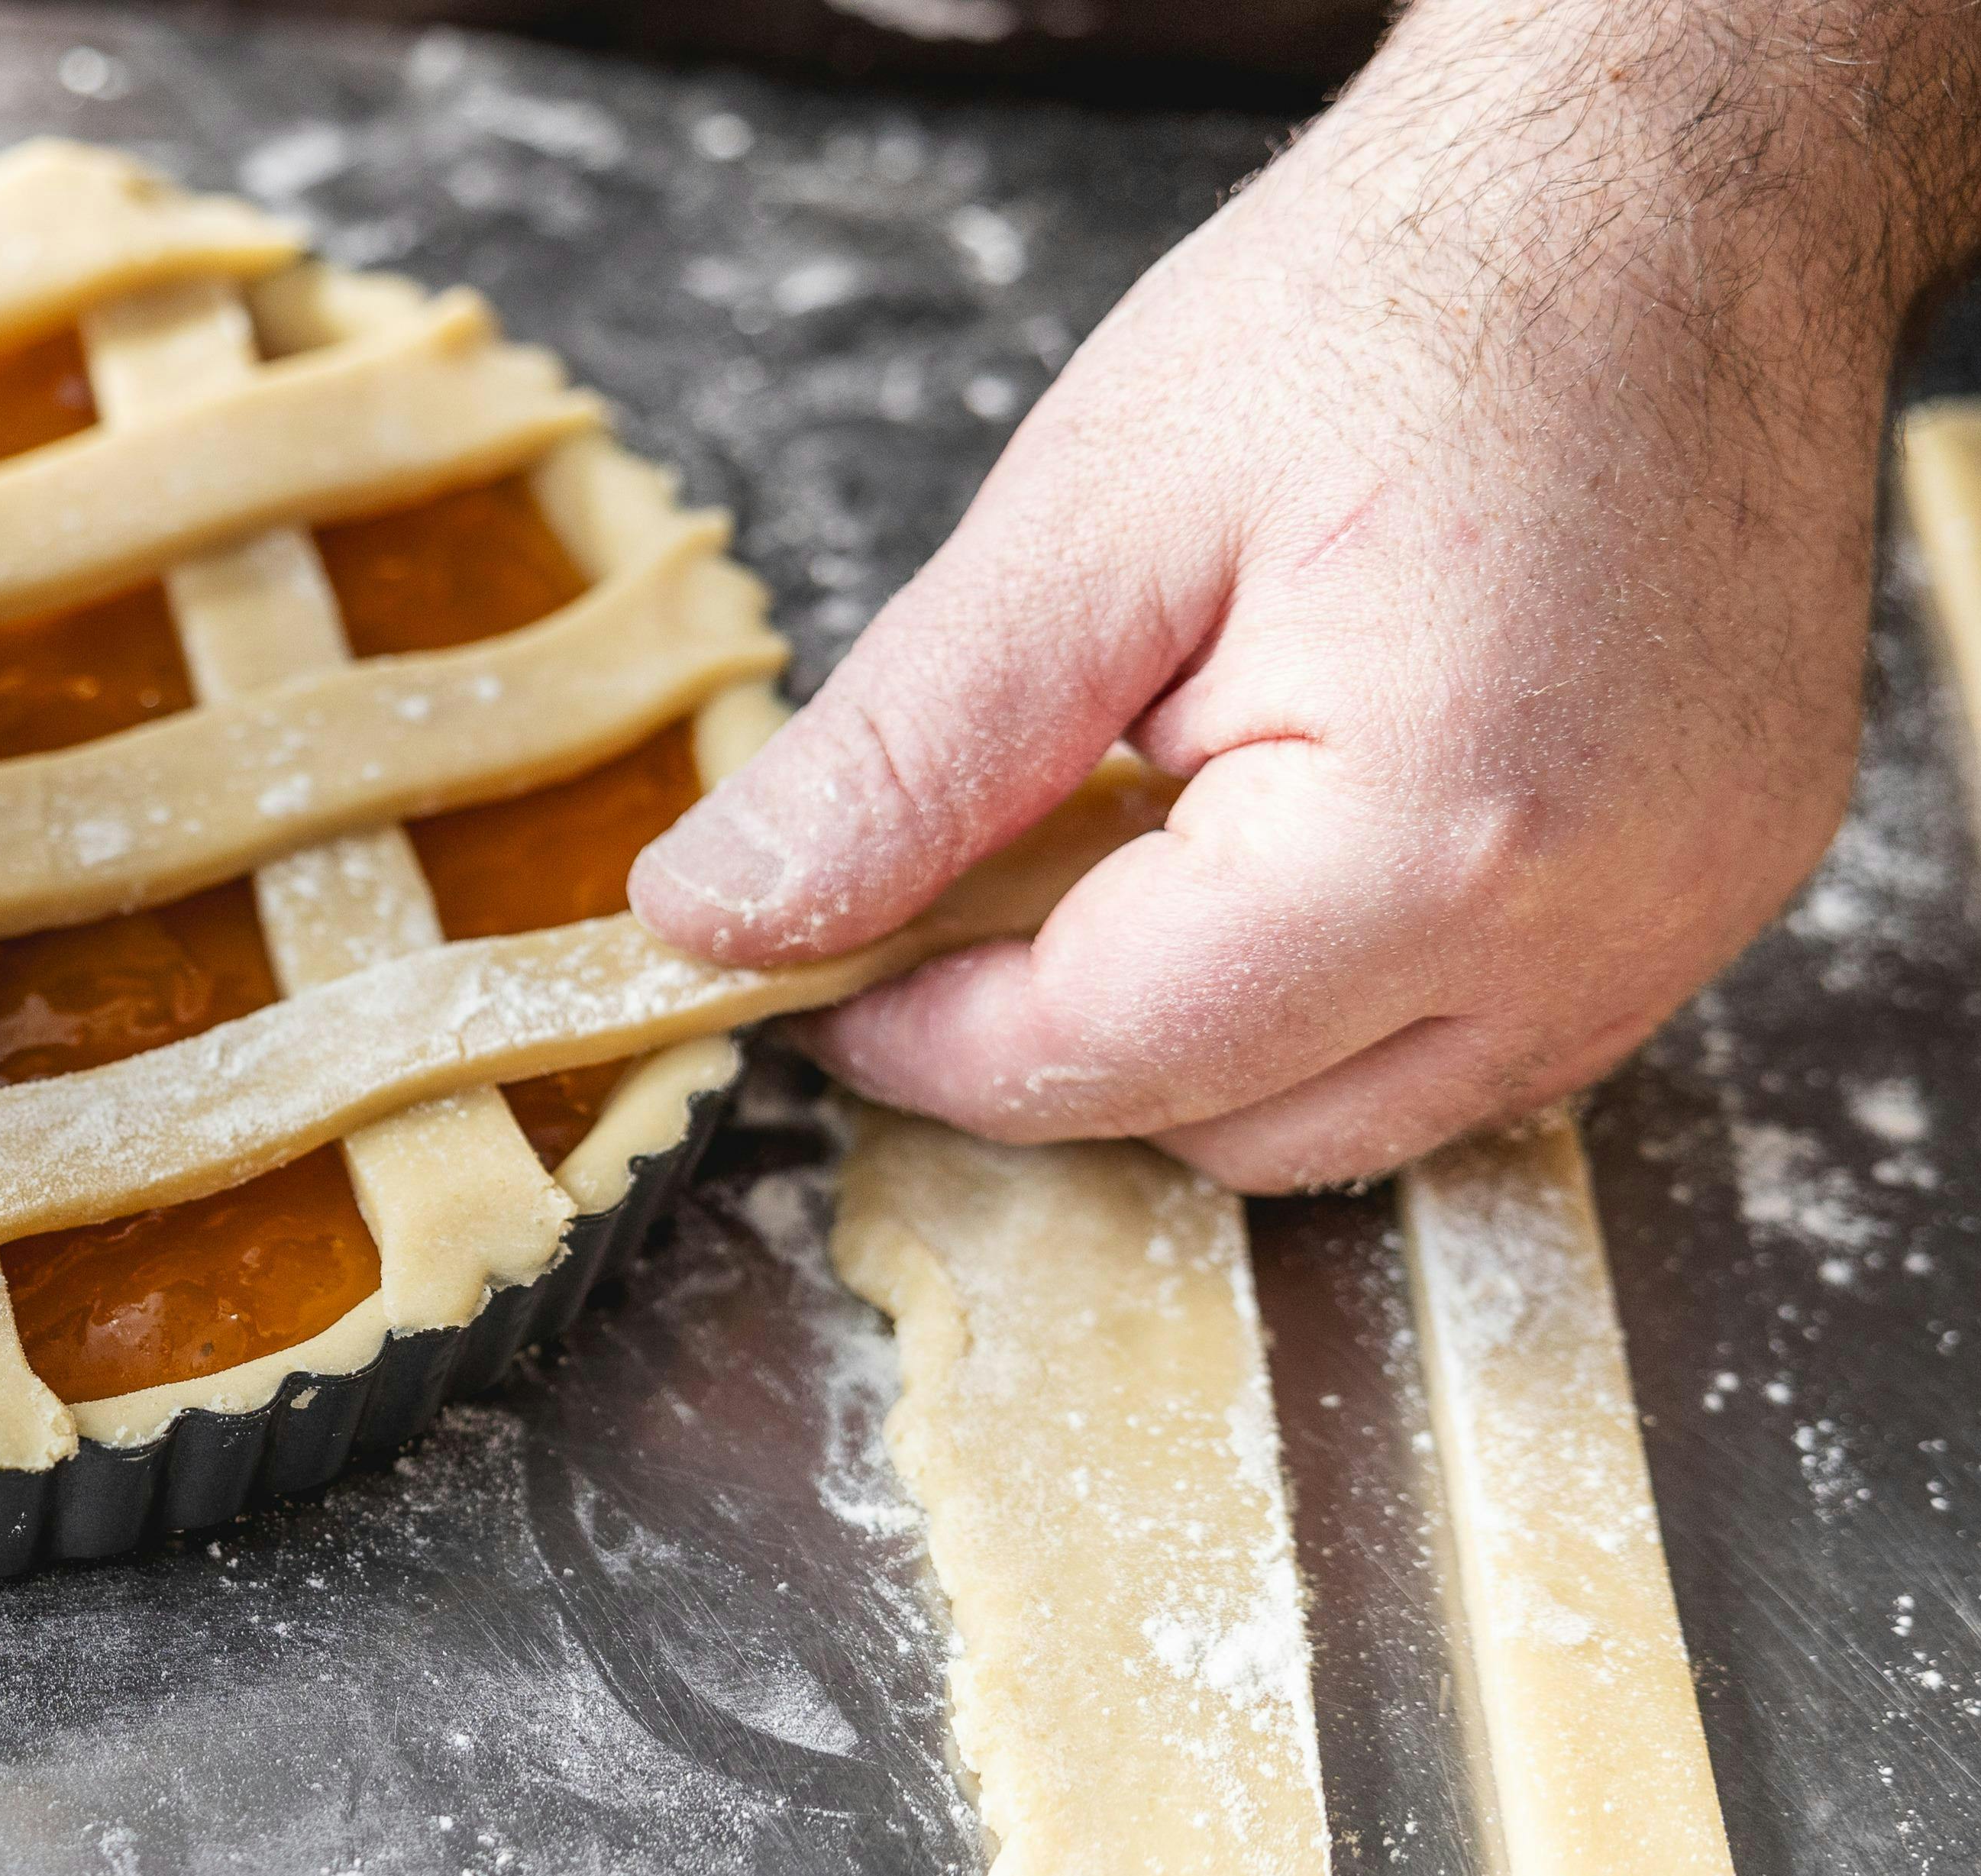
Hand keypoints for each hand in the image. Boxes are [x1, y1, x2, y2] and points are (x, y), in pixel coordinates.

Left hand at [633, 0, 1980, 1189]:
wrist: (1659, 185)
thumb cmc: (1390, 306)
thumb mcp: (1086, 525)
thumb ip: (900, 759)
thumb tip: (721, 919)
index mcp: (1426, 846)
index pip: (1100, 1055)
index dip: (916, 1037)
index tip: (805, 977)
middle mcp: (1593, 932)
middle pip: (1233, 1123)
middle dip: (1062, 1032)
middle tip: (950, 886)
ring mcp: (1681, 921)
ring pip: (1364, 1113)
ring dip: (1209, 1026)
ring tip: (1129, 830)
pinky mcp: (1721, 884)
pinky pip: (1489, 1032)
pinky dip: (1349, 984)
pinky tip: (1279, 833)